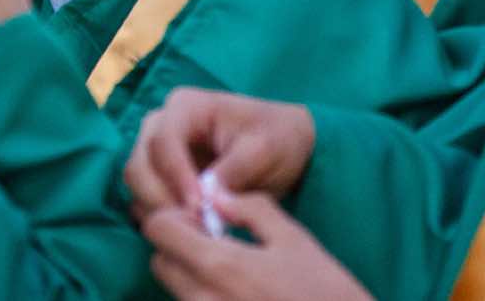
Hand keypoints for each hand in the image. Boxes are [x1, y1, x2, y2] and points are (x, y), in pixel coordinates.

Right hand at [127, 89, 317, 220]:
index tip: (199, 208)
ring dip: (159, 212)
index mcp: (184, 107)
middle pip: (139, 165)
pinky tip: (192, 232)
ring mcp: (157, 152)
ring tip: (197, 232)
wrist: (285, 147)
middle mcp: (161, 125)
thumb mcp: (264, 149)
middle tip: (195, 226)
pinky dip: (162, 218)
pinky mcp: (161, 178)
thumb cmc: (276, 138)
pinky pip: (145, 200)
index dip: (176, 177)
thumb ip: (233, 170)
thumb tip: (206, 198)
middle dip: (161, 199)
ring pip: (138, 186)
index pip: (164, 142)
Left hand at [142, 194, 367, 300]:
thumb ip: (250, 208)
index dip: (174, 217)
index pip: (159, 230)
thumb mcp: (294, 239)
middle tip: (214, 244)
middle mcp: (202, 299)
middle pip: (160, 263)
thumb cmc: (325, 292)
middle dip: (178, 248)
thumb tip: (216, 194)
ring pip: (176, 292)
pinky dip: (205, 298)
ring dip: (190, 276)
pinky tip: (238, 296)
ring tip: (231, 273)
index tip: (202, 219)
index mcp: (218, 265)